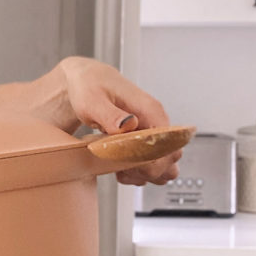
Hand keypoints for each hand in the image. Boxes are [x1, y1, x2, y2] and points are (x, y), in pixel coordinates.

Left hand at [58, 57, 181, 186]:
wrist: (85, 81)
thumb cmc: (88, 87)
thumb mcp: (92, 100)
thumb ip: (110, 114)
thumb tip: (129, 124)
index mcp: (150, 110)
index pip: (169, 143)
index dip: (153, 161)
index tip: (131, 166)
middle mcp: (156, 121)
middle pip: (171, 157)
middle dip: (149, 171)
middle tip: (123, 171)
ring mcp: (151, 132)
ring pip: (164, 164)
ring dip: (145, 174)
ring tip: (122, 172)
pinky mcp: (143, 140)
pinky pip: (152, 164)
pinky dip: (139, 173)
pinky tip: (121, 170)